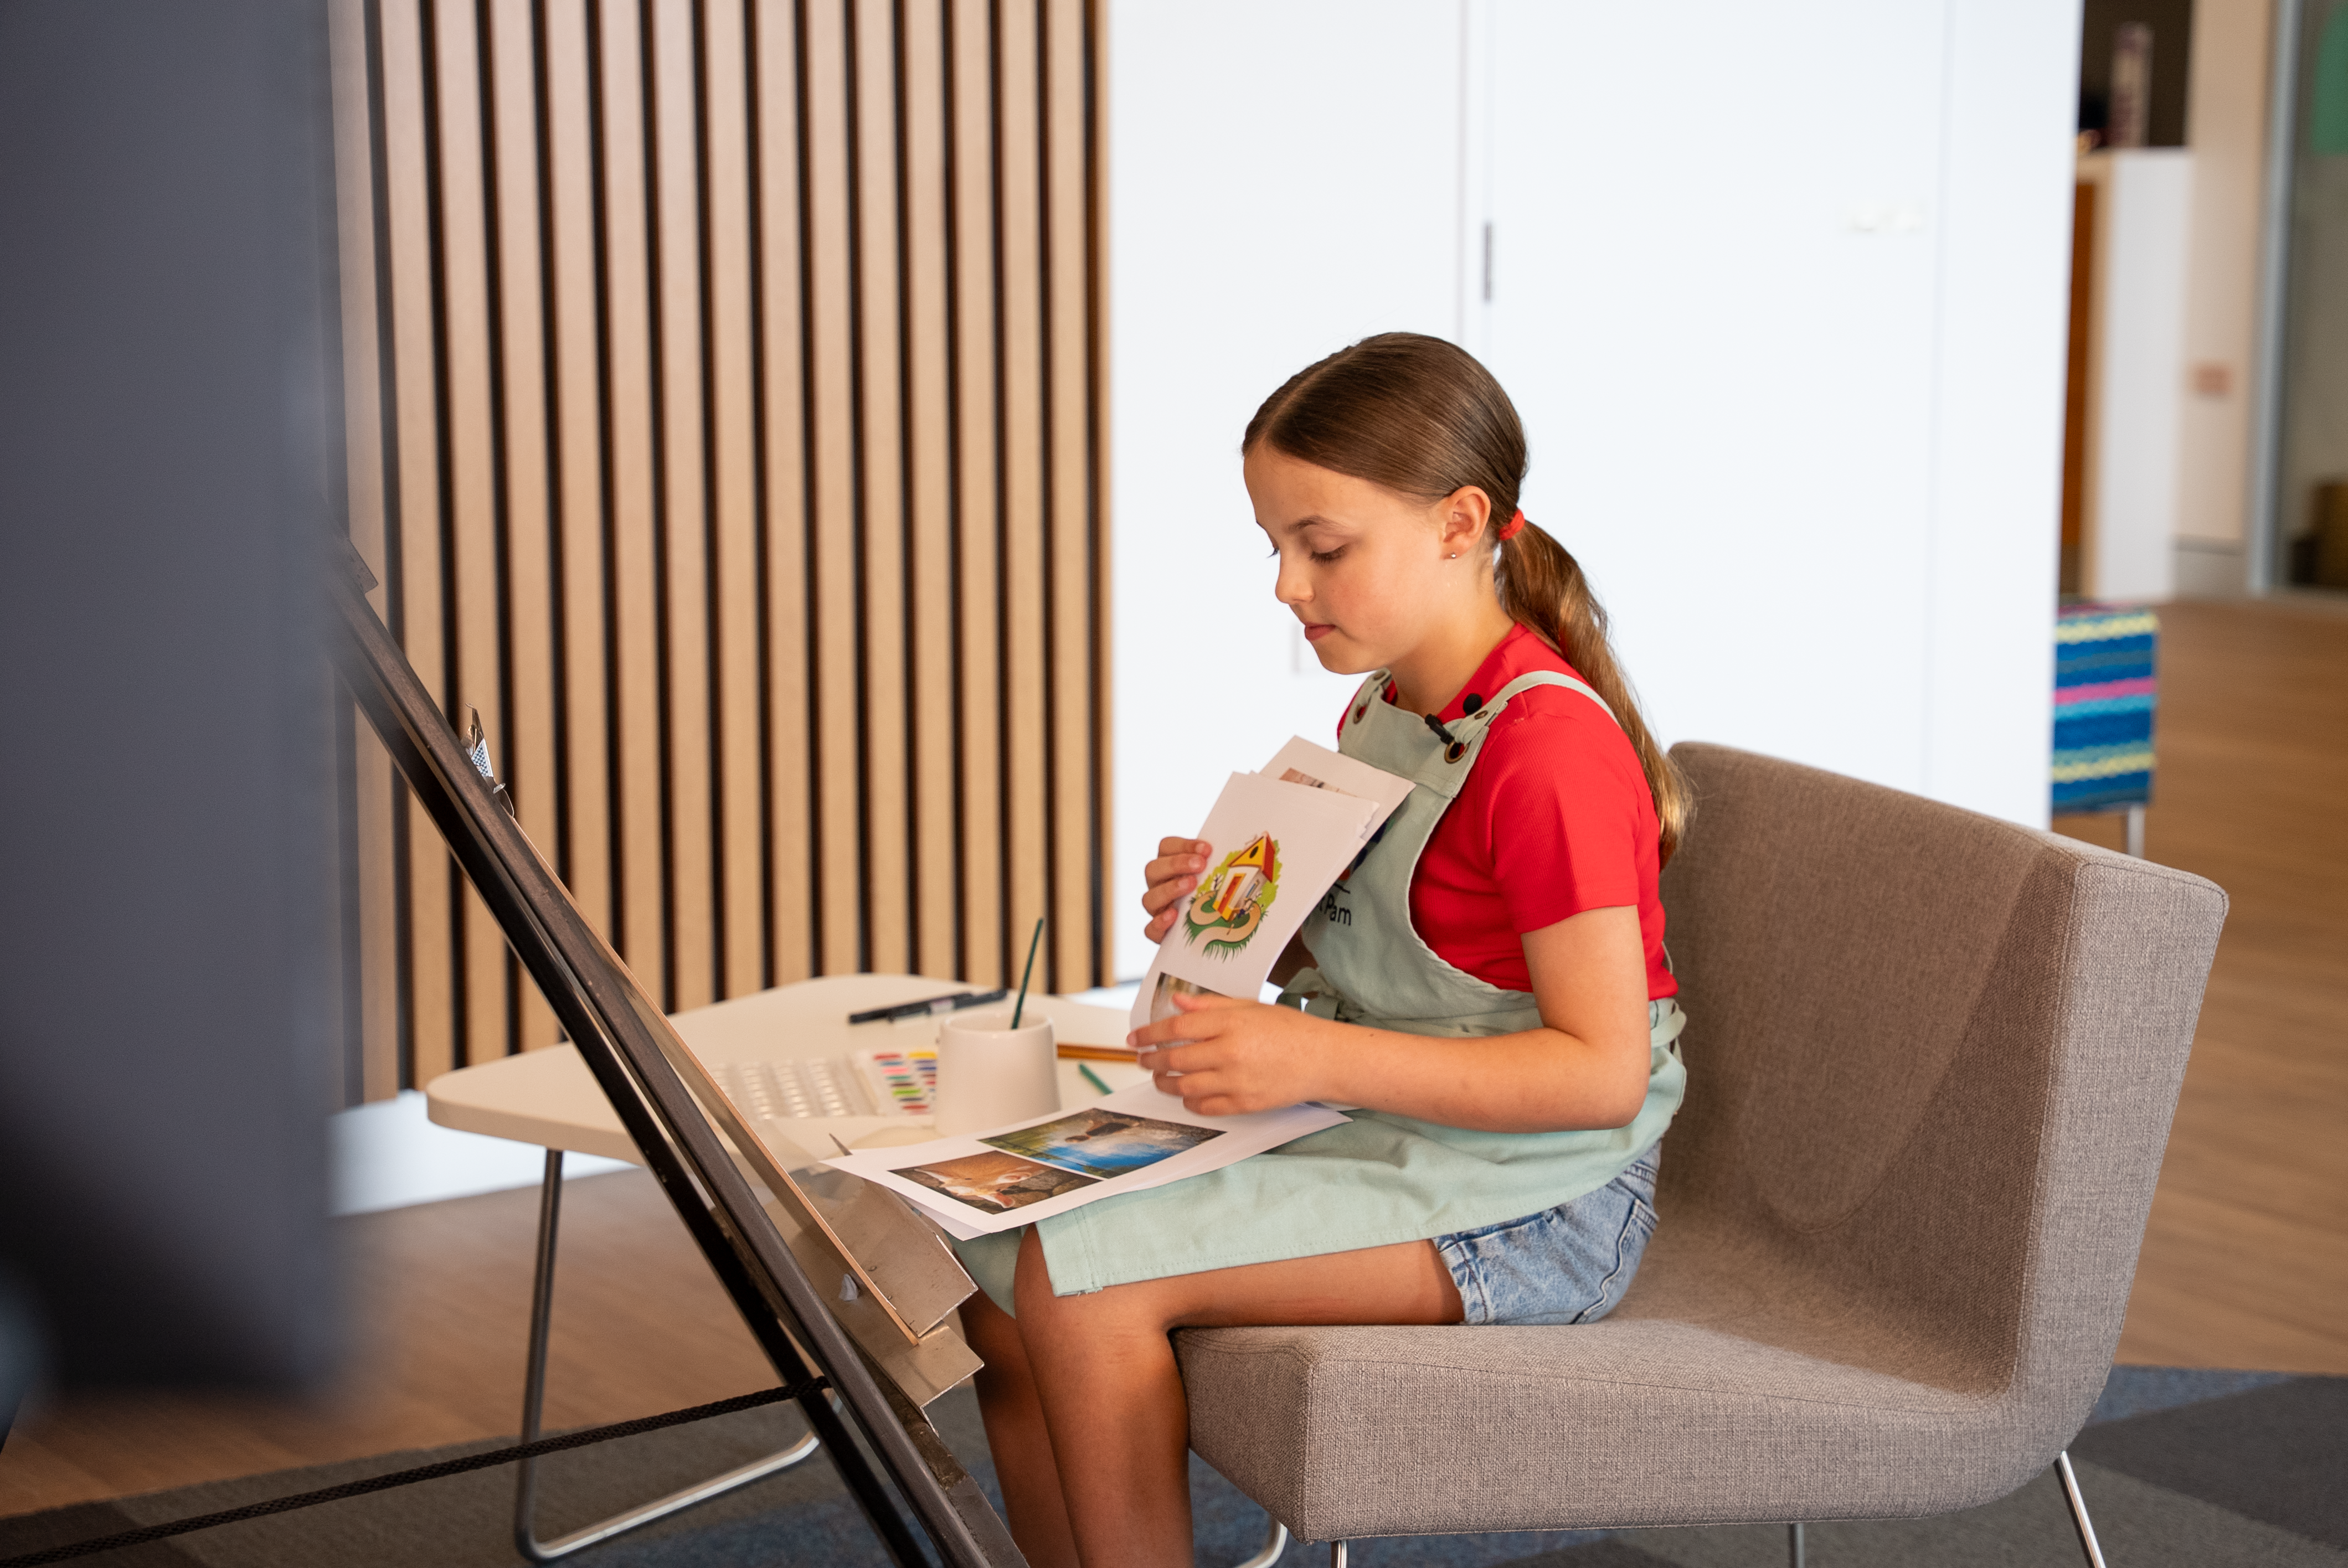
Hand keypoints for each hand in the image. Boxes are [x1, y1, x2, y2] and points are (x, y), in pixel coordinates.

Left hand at [1124, 990, 1337, 1114]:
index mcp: (1231, 1024)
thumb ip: (1211, 1006)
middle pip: (1175, 1059)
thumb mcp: (1251, 1006)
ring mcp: (1236, 1081)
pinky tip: (1186, 1094)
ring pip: (1184, 1087)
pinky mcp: (1244, 1104)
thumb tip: (1178, 1002)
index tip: (1135, 1038)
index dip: (1150, 1033)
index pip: (1177, 1028)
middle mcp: (1230, 1053)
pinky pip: (1204, 1107)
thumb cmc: (1290, 1029)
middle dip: (1151, 1060)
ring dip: (1164, 1083)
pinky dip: (1189, 1102)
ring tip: (1159, 1077)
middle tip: (1142, 1059)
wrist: (1323, 1059)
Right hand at [1140, 837, 1210, 944]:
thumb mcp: (1216, 875)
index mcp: (1169, 866)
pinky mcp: (1159, 932)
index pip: (1166, 847)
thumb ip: (1220, 862)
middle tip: (1200, 864)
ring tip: (1191, 885)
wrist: (1212, 930)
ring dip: (1169, 889)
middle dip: (1176, 864)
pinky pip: (1150, 929)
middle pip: (1153, 869)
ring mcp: (1157, 909)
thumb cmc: (1214, 894)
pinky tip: (1174, 916)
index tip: (1207, 849)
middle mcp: (1158, 885)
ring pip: (1149, 898)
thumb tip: (1248, 851)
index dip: (1183, 846)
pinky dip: (1159, 922)